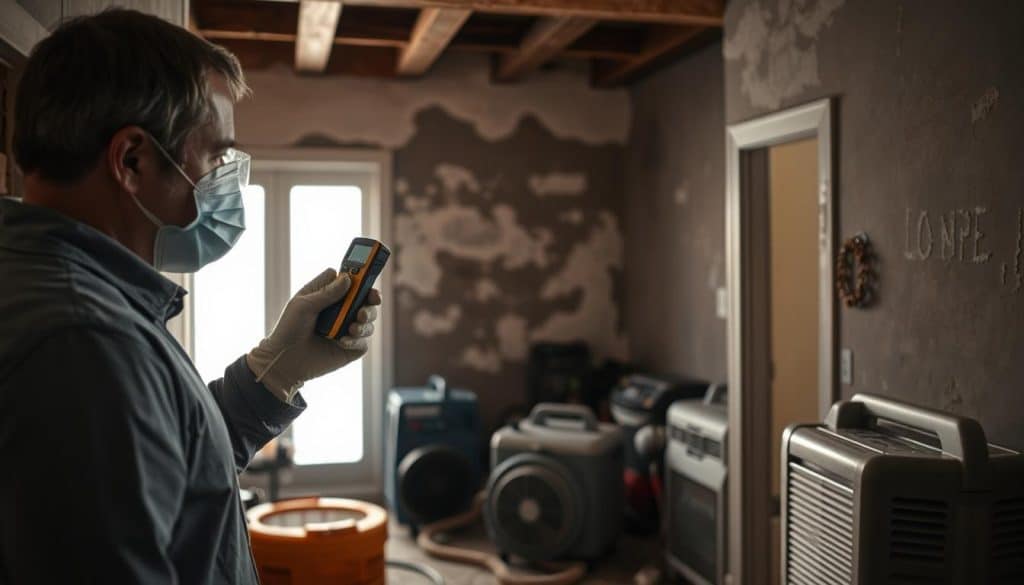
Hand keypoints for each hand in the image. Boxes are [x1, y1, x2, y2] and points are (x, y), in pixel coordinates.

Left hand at [246, 268, 381, 401]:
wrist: (284, 362)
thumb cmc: (288, 330)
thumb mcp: (303, 305)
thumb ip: (326, 292)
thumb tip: (348, 279)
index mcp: (329, 295)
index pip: (351, 281)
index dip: (361, 277)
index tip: (367, 275)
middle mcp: (341, 311)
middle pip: (366, 299)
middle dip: (371, 300)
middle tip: (367, 303)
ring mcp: (347, 329)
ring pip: (369, 321)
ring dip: (365, 322)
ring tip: (352, 328)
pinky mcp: (350, 348)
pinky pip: (363, 342)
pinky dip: (356, 340)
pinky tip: (342, 342)